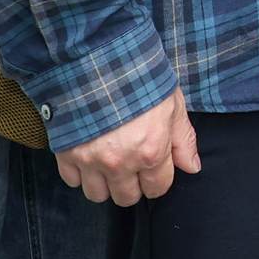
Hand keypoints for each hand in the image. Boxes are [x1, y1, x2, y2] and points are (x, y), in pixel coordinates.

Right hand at [56, 89, 199, 206]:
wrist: (98, 60)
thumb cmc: (141, 79)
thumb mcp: (173, 104)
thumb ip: (183, 140)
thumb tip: (192, 167)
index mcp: (151, 152)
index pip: (158, 189)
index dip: (159, 180)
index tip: (155, 169)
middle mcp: (121, 163)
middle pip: (127, 198)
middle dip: (133, 186)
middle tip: (132, 167)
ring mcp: (91, 161)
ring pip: (98, 195)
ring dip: (105, 184)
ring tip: (109, 164)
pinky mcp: (66, 154)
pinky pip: (72, 181)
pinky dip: (80, 173)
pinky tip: (89, 155)